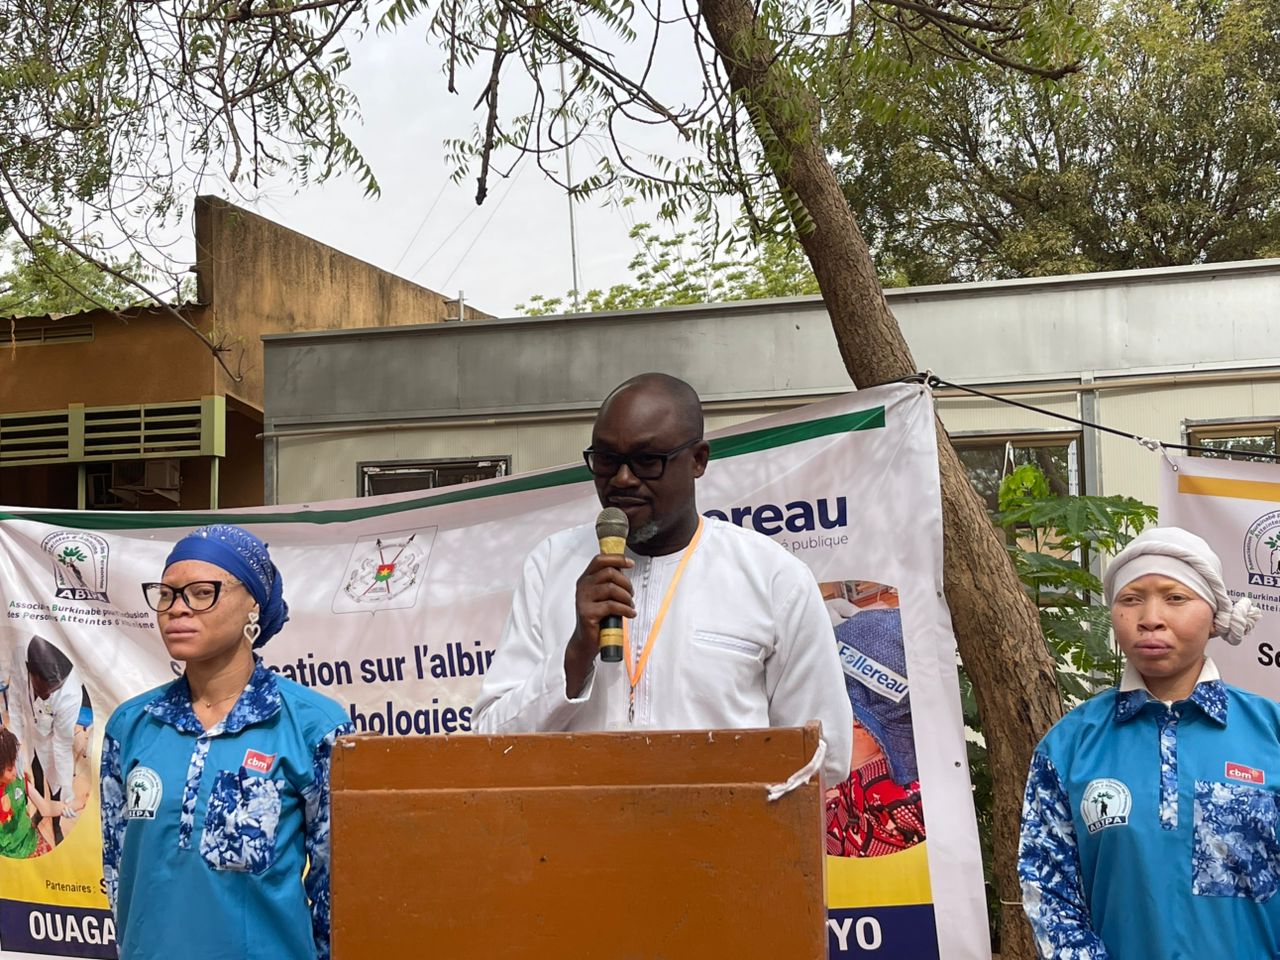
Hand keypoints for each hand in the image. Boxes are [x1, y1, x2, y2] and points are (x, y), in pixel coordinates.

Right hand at [564, 553, 634, 695]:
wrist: (585, 641)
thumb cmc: (597, 618)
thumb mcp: (602, 596)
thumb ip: (609, 582)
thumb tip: (624, 569)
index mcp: (586, 579)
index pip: (600, 560)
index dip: (617, 559)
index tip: (630, 563)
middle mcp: (582, 587)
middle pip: (609, 573)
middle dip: (626, 582)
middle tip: (631, 594)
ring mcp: (583, 600)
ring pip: (612, 588)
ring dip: (627, 597)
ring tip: (630, 606)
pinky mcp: (587, 613)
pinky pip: (612, 606)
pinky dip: (625, 609)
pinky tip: (630, 614)